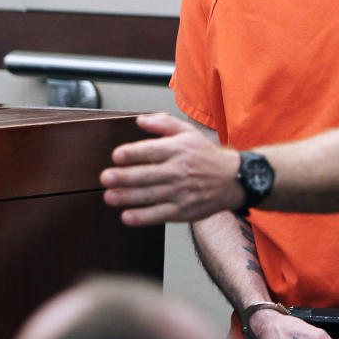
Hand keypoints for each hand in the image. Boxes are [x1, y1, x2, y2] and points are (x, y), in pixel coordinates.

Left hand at [100, 113, 242, 224]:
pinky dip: (143, 217)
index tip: (117, 155)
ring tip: (110, 196)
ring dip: (128, 197)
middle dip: (125, 177)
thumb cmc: (205, 155)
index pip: (153, 150)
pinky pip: (160, 215)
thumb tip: (140, 121)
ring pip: (151, 196)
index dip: (134, 153)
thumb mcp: (188, 133)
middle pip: (148, 175)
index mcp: (179, 150)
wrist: (232, 179)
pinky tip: (127, 217)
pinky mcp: (183, 211)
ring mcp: (181, 192)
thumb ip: (163, 124)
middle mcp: (179, 171)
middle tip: (105, 177)